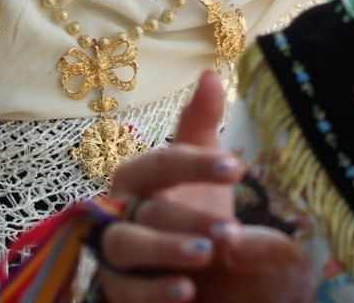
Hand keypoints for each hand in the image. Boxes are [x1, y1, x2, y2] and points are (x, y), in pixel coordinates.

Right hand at [97, 72, 313, 302]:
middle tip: (232, 230)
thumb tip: (210, 73)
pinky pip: (127, 290)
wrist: (172, 263)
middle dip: (189, 217)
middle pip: (146, 208)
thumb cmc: (183, 206)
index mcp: (138, 175)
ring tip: (206, 256)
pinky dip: (154, 291)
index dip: (197, 163)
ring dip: (166, 249)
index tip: (238, 167)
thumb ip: (201, 124)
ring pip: (127, 245)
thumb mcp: (198, 166)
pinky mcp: (117, 286)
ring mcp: (115, 250)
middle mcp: (120, 209)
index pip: (162, 163)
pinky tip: (186, 290)